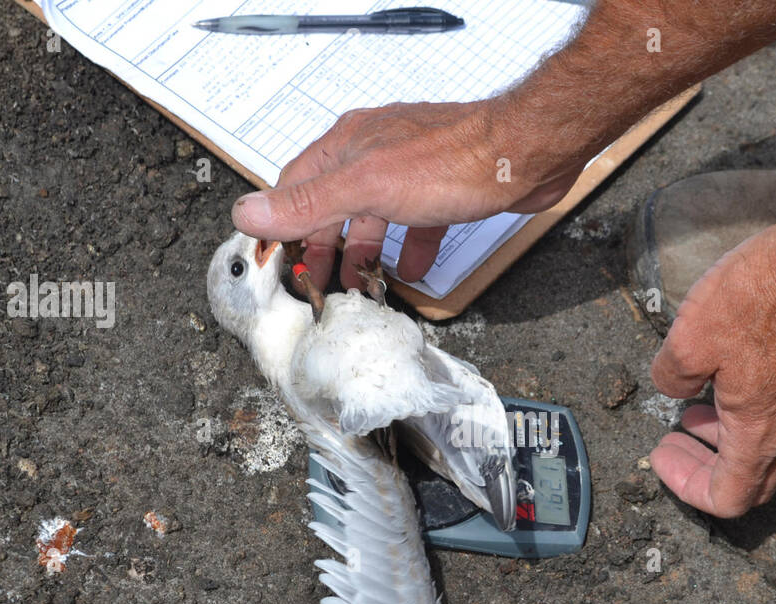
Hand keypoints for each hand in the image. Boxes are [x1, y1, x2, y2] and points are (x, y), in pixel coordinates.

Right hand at [231, 100, 584, 289]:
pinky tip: (411, 269)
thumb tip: (250, 211)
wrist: (525, 154)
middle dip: (323, 248)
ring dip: (363, 252)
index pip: (295, 187)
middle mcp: (374, 152)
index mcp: (348, 146)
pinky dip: (408, 248)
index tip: (276, 261)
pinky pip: (416, 222)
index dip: (282, 226)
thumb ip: (309, 202)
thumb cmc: (454, 160)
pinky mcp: (444, 187)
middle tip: (317, 285)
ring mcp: (409, 168)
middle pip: (333, 205)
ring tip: (360, 285)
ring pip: (374, 216)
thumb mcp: (367, 187)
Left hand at [649, 207, 775, 517]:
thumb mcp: (689, 339)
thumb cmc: (761, 299)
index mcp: (756, 434)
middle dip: (704, 467)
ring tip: (693, 408)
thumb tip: (673, 388)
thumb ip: (671, 378)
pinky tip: (724, 376)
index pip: (727, 498)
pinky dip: (745, 413)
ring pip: (763, 448)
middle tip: (675, 439)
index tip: (663, 455)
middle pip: (749, 481)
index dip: (686, 486)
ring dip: (724, 438)